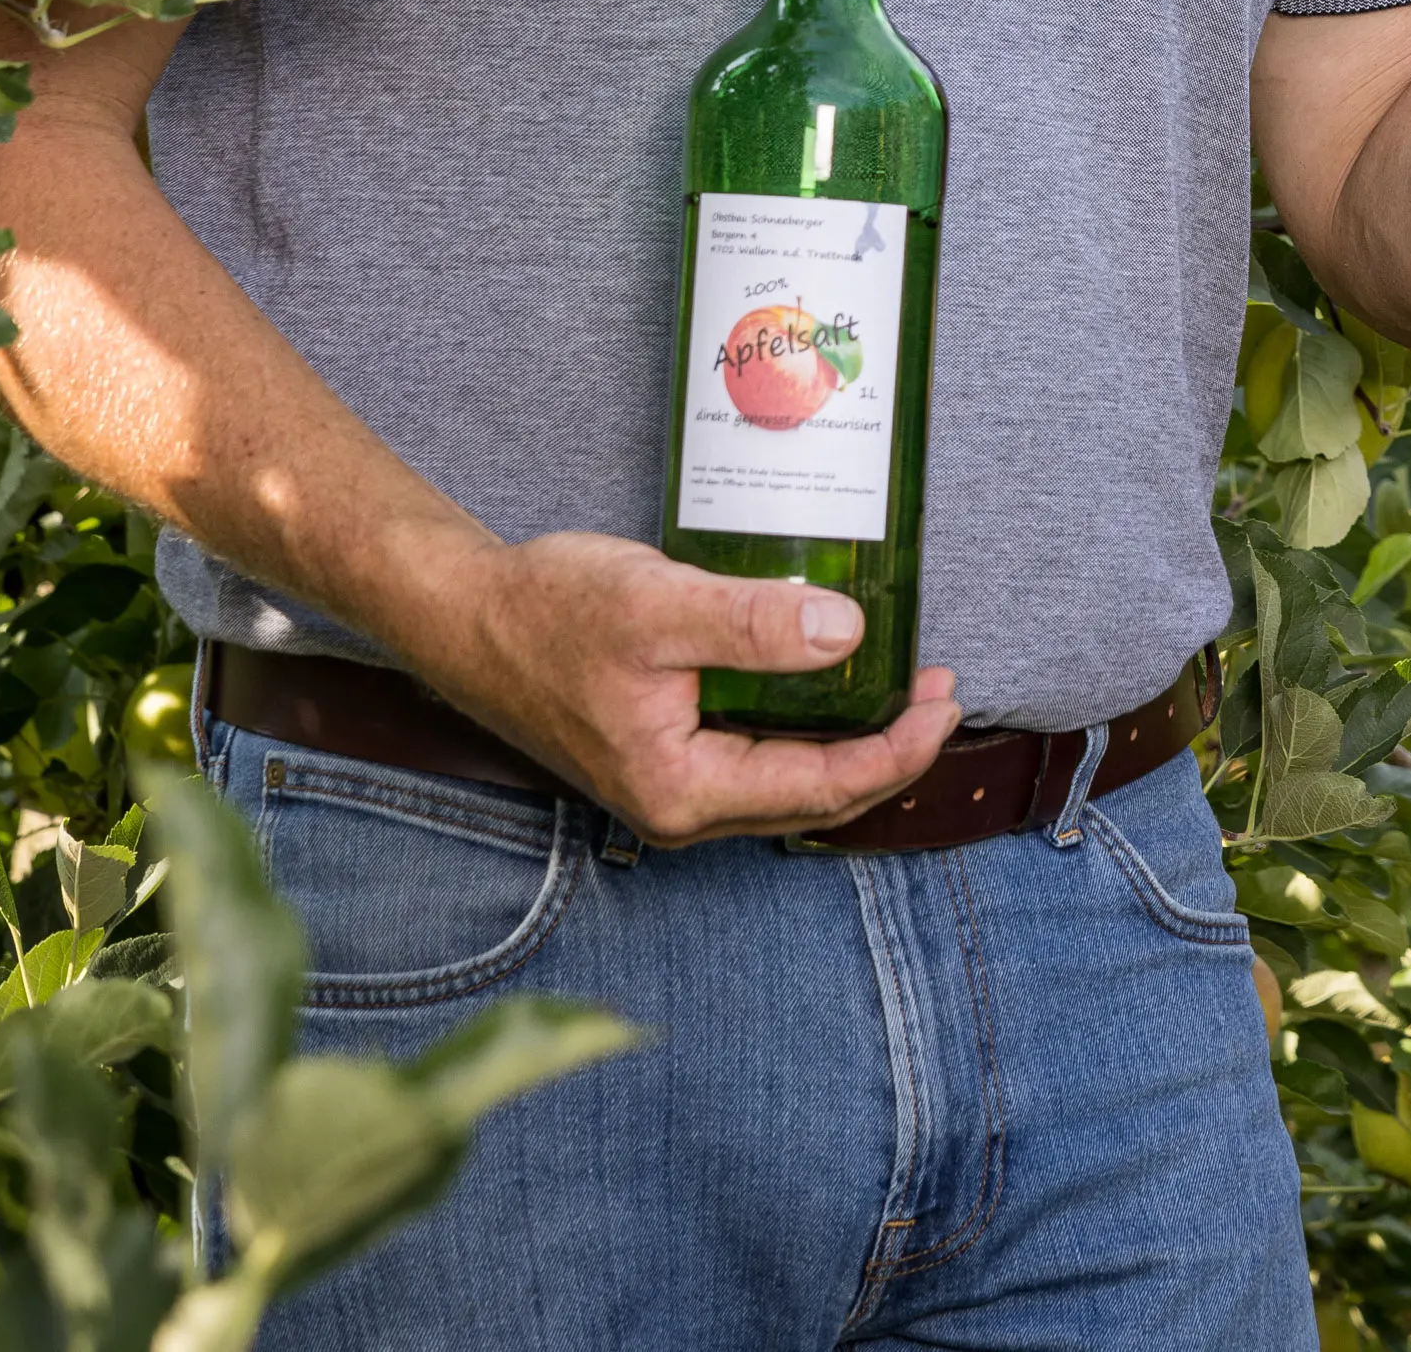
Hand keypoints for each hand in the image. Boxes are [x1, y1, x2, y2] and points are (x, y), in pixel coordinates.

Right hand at [405, 530, 962, 844]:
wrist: (466, 617)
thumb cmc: (546, 612)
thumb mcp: (658, 604)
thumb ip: (753, 625)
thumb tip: (847, 636)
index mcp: (684, 791)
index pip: (823, 787)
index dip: (898, 748)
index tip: (944, 696)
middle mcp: (682, 806)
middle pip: (817, 796)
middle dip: (889, 747)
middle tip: (941, 687)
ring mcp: (674, 786)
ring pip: (791, 780)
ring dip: (852, 738)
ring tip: (902, 682)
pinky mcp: (667, 756)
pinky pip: (760, 756)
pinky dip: (808, 725)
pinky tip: (832, 680)